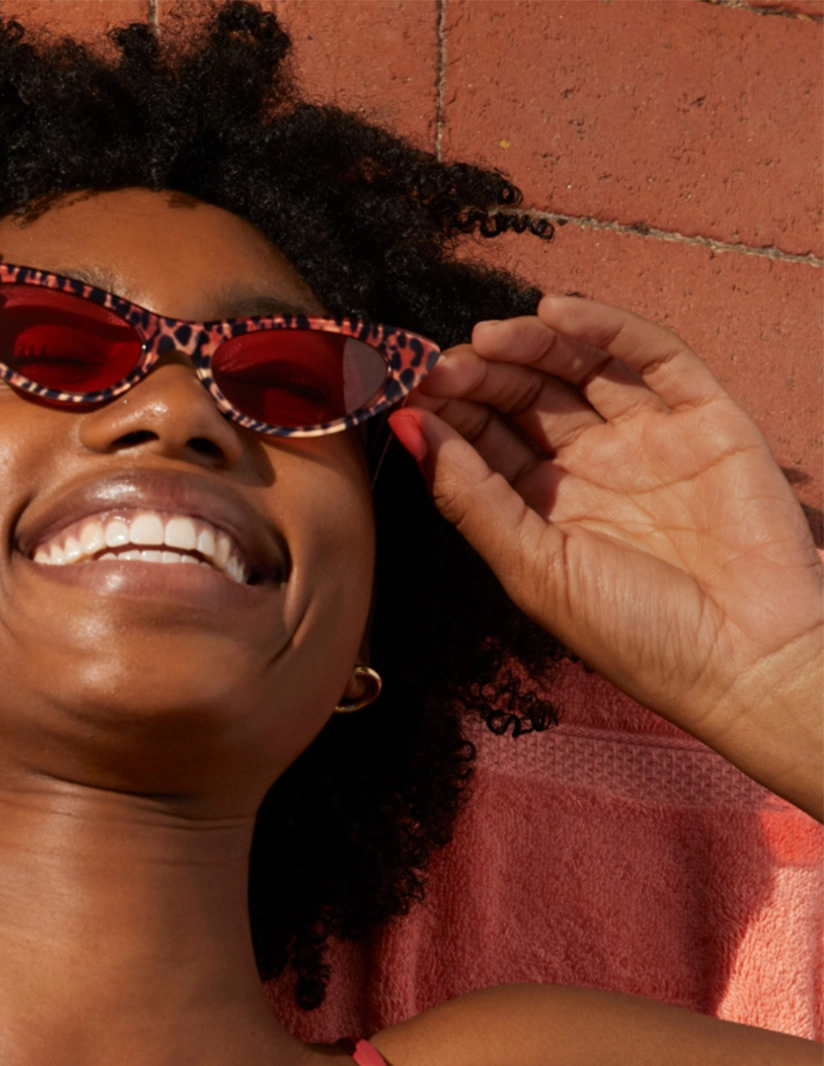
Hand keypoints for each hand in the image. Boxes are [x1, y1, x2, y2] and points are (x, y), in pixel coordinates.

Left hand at [392, 295, 822, 808]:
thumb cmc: (635, 634)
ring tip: (489, 337)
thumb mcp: (533, 566)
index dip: (448, 408)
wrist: (749, 663)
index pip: (485, 437)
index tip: (407, 387)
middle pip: (526, 396)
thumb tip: (405, 425)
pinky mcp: (708, 421)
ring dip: (532, 345)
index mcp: (545, 505)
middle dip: (482, 374)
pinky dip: (607, 329)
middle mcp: (594, 466)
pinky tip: (558, 312)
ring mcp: (650, 439)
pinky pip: (655, 359)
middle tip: (444, 364)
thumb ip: (470, 495)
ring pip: (581, 369)